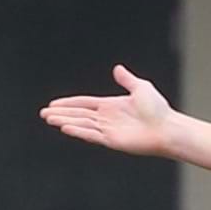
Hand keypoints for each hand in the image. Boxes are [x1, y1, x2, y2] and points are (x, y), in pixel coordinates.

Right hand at [39, 65, 176, 157]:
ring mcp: (108, 130)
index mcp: (111, 105)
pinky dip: (78, 131)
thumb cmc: (158, 109)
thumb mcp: (141, 88)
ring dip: (64, 121)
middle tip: (43, 113)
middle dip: (60, 113)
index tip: (53, 104)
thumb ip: (127, 80)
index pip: (84, 103)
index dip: (68, 103)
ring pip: (81, 124)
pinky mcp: (112, 141)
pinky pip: (91, 134)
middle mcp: (107, 118)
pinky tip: (65, 127)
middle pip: (78, 114)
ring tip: (49, 119)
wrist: (167, 128)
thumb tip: (117, 68)